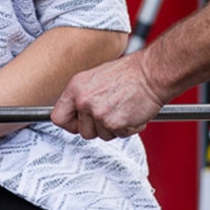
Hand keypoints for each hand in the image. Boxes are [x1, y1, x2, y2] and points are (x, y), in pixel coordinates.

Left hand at [51, 51, 166, 140]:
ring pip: (101, 135)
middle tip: (110, 113)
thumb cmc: (129, 73)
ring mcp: (98, 114)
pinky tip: (132, 112)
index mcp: (76, 88)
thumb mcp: (95, 78)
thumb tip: (76, 114)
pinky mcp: (115, 124)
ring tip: (122, 109)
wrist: (151, 73)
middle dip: (97, 128)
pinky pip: (119, 135)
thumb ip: (82, 96)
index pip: (58, 117)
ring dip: (113, 128)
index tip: (79, 123)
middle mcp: (84, 101)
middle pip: (82, 131)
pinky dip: (128, 128)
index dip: (70, 123)